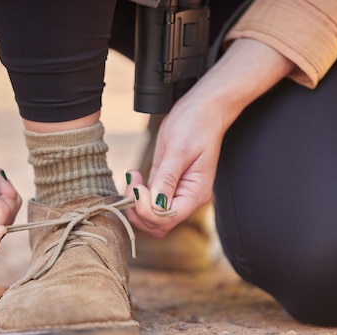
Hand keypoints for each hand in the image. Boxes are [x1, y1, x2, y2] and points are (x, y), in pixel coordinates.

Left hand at [126, 39, 295, 236]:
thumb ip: (166, 179)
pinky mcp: (166, 185)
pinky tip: (135, 176)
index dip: (147, 209)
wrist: (203, 109)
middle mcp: (187, 198)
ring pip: (151, 217)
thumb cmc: (195, 124)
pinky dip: (137, 196)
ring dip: (136, 204)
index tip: (138, 186)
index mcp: (195, 194)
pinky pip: (149, 203)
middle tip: (133, 182)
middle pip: (158, 225)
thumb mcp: (179, 150)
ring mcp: (177, 193)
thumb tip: (154, 204)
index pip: (167, 219)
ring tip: (133, 178)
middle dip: (139, 209)